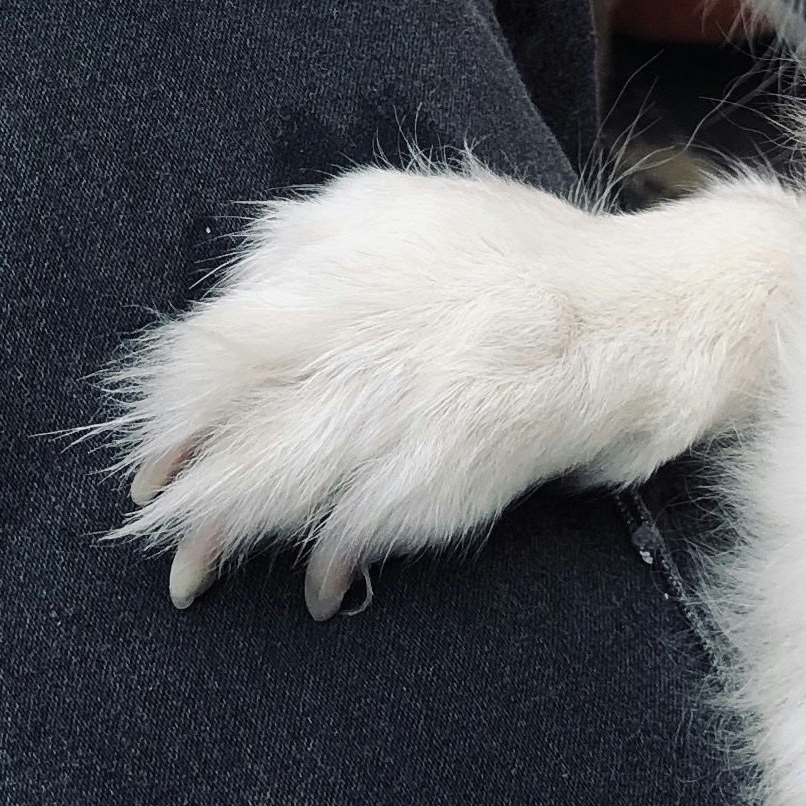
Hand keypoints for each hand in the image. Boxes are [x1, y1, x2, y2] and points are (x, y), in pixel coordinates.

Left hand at [112, 164, 790, 617]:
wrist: (653, 312)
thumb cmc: (519, 269)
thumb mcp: (396, 217)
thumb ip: (304, 258)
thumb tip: (229, 327)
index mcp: (335, 235)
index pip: (212, 334)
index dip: (169, 411)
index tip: (155, 463)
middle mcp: (353, 298)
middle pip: (220, 398)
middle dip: (179, 474)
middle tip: (153, 527)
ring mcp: (400, 377)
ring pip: (272, 468)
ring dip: (227, 531)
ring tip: (195, 579)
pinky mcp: (451, 447)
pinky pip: (362, 517)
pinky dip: (333, 557)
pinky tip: (323, 589)